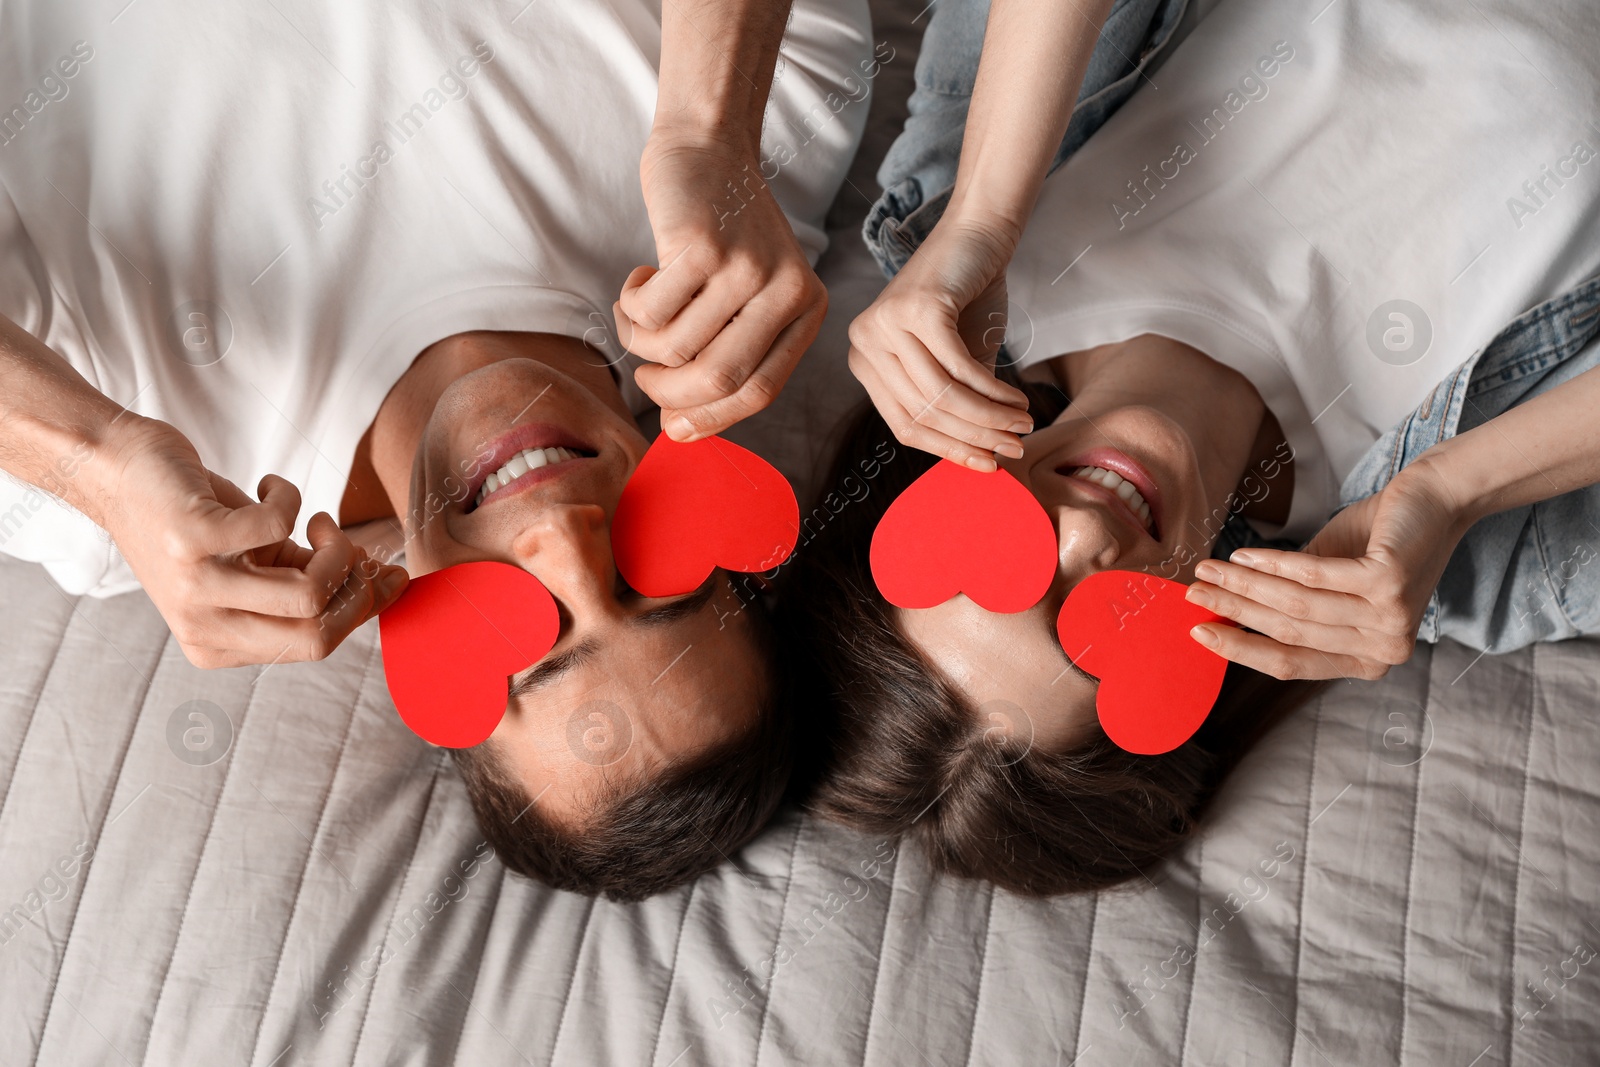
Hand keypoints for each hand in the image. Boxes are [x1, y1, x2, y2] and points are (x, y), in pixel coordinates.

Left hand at [93, 416, 408, 668]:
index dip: (361, 607)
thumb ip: (309, 582)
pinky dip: (290, 496)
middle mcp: (202, 627)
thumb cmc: (191, 517)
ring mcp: (194, 585)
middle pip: (318, 633)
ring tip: (313, 518)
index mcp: (217, 645)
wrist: (114, 472)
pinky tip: (271, 486)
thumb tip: (389, 583)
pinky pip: (279, 525)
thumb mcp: (253, 566)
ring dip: (333, 544)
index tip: (383, 569)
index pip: (316, 647)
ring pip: (307, 593)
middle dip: (355, 584)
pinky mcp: (191, 536)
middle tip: (343, 541)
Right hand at [617, 132, 826, 440]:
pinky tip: (638, 278)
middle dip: (670, 392)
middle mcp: (786, 290)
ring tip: (637, 312)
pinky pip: (650, 312)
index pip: (761, 392)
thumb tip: (679, 430)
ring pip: (677, 348)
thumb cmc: (721, 232)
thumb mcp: (747, 292)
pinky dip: (630, 306)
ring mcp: (745, 267)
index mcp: (806, 309)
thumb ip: (730, 350)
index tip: (673, 429)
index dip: (712, 418)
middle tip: (644, 378)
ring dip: (641, 342)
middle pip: (721, 379)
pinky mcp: (702, 246)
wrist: (708, 149)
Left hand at [846, 217, 1032, 470]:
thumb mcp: (955, 361)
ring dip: (990, 417)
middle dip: (976, 437)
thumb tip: (982, 458)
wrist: (978, 235)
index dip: (949, 451)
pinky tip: (1017, 399)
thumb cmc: (968, 299)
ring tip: (1023, 423)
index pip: (904, 425)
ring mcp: (886, 325)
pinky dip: (993, 391)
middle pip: (924, 414)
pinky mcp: (918, 310)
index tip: (988, 464)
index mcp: (863, 360)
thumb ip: (956, 405)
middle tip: (1015, 446)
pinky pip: (959, 369)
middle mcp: (864, 343)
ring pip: (942, 397)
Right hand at [1183, 460, 1470, 679]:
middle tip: (1194, 592)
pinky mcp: (1389, 584)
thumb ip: (1288, 603)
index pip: (1291, 664)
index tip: (1200, 631)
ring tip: (1211, 567)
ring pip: (1296, 607)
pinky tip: (1245, 554)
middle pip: (1288, 633)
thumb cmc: (1380, 541)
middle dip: (1232, 610)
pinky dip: (1272, 564)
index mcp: (1369, 660)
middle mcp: (1383, 649)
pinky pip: (1313, 576)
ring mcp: (1389, 619)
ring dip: (1244, 585)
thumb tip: (1224, 610)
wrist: (1437, 500)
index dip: (1240, 649)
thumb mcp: (1330, 581)